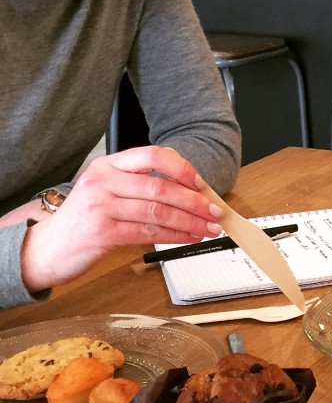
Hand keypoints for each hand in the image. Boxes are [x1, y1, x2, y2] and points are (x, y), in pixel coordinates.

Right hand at [20, 146, 223, 290]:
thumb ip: (139, 184)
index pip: (152, 155)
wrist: (45, 247)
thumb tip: (189, 191)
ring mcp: (101, 207)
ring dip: (189, 221)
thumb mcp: (106, 190)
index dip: (182, 168)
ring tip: (208, 228)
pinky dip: (174, 236)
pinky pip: (148, 233)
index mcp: (107, 165)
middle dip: (194, 201)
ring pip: (158, 211)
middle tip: (214, 211)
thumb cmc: (83, 218)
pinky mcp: (101, 233)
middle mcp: (103, 181)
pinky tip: (188, 238)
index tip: (201, 183)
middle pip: (160, 187)